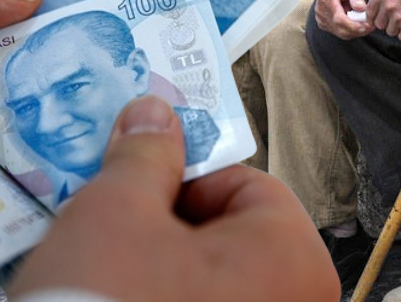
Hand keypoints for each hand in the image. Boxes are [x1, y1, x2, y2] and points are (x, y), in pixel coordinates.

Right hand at [8, 96, 339, 301]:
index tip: (138, 183)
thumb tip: (156, 116)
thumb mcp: (116, 212)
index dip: (184, 177)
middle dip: (170, 229)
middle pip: (232, 237)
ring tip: (107, 277)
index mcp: (293, 258)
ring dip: (163, 270)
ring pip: (213, 282)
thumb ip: (144, 156)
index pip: (247, 185)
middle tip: (116, 234)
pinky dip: (162, 301)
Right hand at [313, 0, 371, 39]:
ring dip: (355, 32)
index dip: (355, 26)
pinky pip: (339, 32)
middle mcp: (320, 10)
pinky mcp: (324, 23)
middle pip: (340, 29)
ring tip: (368, 24)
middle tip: (372, 26)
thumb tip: (361, 9)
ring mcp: (321, 18)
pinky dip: (351, 31)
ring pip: (340, 33)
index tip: (369, 25)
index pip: (339, 19)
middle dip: (358, 31)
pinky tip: (359, 24)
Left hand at [367, 0, 400, 41]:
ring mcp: (399, 17)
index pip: (369, 13)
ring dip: (399, 28)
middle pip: (379, 25)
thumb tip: (377, 11)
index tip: (380, 17)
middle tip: (400, 15)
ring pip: (391, 32)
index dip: (375, 16)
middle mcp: (388, 6)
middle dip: (388, 22)